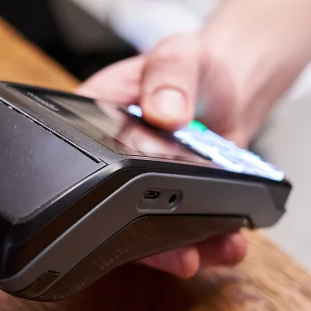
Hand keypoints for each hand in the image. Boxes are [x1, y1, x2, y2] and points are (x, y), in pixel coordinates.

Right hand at [76, 34, 252, 277]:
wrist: (224, 87)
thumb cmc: (190, 68)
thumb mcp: (177, 55)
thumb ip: (169, 75)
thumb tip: (164, 111)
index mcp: (93, 126)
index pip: (82, 167)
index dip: (96, 196)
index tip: (122, 215)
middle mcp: (112, 166)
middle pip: (112, 215)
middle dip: (146, 245)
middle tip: (175, 256)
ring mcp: (144, 191)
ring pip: (148, 235)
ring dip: (179, 252)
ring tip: (208, 254)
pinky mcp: (176, 205)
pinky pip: (185, 233)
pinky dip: (208, 244)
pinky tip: (228, 245)